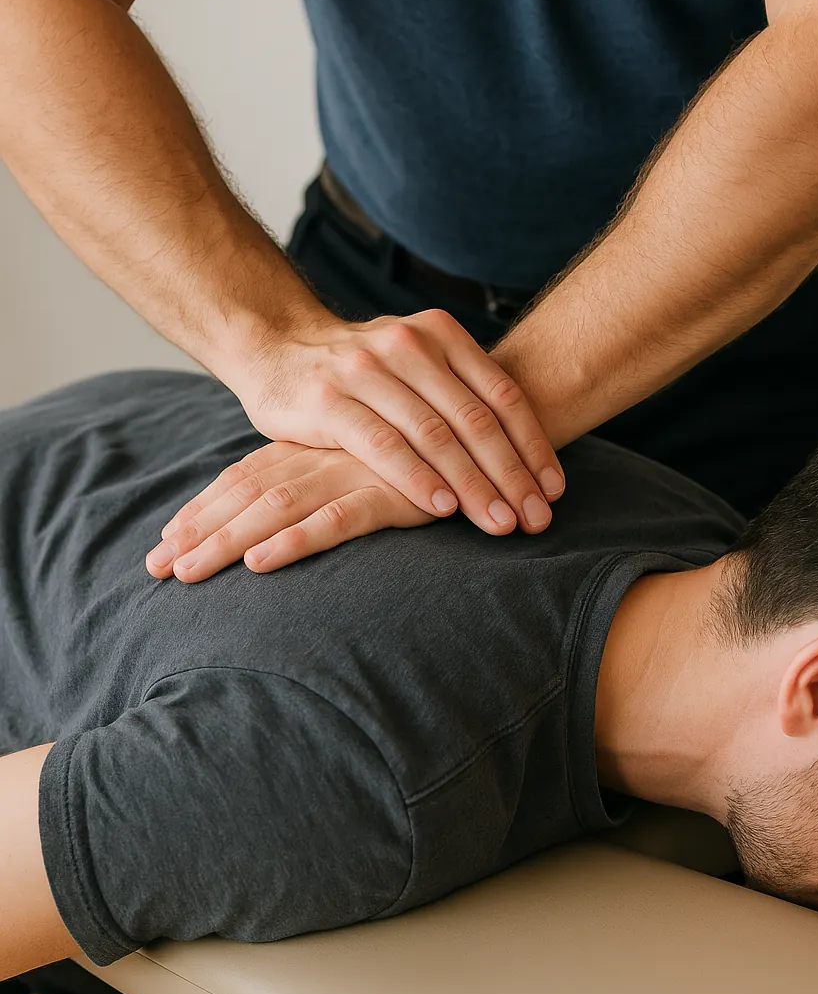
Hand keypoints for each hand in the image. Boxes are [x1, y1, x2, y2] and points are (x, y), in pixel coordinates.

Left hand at [146, 441, 432, 581]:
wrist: (485, 419)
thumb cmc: (427, 449)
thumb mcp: (368, 461)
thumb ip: (330, 477)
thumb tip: (290, 508)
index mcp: (314, 446)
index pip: (244, 477)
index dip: (203, 508)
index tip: (164, 541)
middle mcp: (325, 454)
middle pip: (246, 493)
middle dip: (198, 531)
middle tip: (156, 569)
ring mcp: (356, 470)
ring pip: (277, 506)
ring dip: (227, 540)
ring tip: (187, 574)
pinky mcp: (393, 491)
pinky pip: (337, 518)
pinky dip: (296, 540)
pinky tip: (259, 562)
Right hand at [235, 308, 564, 535]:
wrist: (277, 346)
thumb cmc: (362, 370)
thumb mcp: (417, 363)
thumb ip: (462, 392)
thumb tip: (526, 449)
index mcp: (441, 335)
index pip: (503, 396)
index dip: (534, 446)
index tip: (554, 490)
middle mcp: (408, 346)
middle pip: (476, 419)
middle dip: (512, 475)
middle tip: (537, 519)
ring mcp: (366, 370)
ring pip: (435, 435)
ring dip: (474, 485)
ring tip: (501, 523)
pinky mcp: (328, 400)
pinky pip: (383, 445)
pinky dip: (417, 479)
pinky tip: (442, 509)